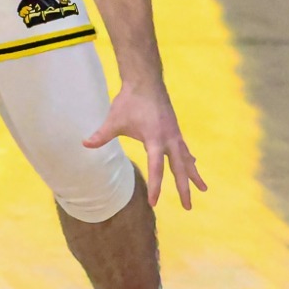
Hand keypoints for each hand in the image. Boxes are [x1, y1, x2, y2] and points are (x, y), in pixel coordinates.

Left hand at [84, 84, 206, 210]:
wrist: (145, 81)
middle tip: (189, 207)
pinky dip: (189, 159)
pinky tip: (194, 164)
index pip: (156, 168)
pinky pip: (185, 149)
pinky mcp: (174, 129)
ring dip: (194, 174)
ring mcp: (175, 134)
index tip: (154, 203)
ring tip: (204, 189)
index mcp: (155, 138)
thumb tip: (85, 144)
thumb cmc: (130, 101)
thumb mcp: (114, 119)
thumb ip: (102, 134)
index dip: (155, 186)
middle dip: (184, 188)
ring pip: (187, 159)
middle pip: (180, 168)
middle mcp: (170, 138)